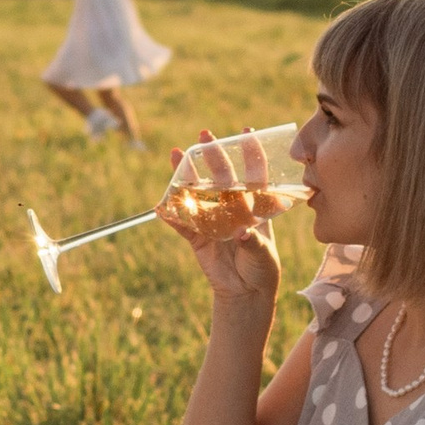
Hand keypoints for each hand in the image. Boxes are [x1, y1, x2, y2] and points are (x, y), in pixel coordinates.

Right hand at [156, 138, 283, 307]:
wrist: (246, 293)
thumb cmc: (262, 268)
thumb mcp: (263, 256)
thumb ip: (253, 243)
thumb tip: (242, 232)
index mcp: (253, 207)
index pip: (254, 176)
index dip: (251, 154)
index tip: (247, 132)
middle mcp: (232, 208)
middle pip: (221, 177)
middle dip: (213, 156)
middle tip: (204, 136)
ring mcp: (213, 220)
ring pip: (197, 193)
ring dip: (186, 176)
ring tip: (176, 155)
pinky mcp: (198, 237)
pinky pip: (182, 224)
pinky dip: (172, 217)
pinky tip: (161, 206)